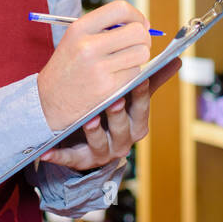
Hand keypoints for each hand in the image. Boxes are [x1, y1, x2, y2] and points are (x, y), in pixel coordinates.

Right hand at [36, 0, 151, 130]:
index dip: (136, 15)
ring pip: (141, 53)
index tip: (140, 24)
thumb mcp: (75, 39)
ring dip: (138, 57)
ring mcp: (99, 68)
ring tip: (125, 61)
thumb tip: (139, 23)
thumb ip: (103, 27)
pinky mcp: (108, 88)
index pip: (120, 9)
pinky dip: (131, 74)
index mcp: (79, 28)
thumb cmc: (67, 67)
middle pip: (137, 32)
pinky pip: (135, 74)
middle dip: (144, 38)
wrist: (48, 101)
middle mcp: (88, 46)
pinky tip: (118, 76)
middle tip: (139, 44)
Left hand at [38, 58, 179, 170]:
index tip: (139, 79)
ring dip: (95, 133)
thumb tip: (177, 60)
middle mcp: (122, 141)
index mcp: (135, 125)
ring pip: (100, 145)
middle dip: (119, 116)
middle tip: (114, 100)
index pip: (141, 110)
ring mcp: (101, 153)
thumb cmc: (113, 113)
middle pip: (123, 130)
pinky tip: (46, 151)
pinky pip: (69, 159)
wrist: (89, 138)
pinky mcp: (80, 161)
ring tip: (89, 119)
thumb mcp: (131, 99)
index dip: (140, 96)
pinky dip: (58, 156)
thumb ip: (151, 81)